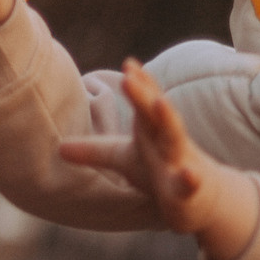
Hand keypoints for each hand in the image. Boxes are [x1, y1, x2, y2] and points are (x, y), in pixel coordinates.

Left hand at [57, 59, 258, 259]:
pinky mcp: (189, 188)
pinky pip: (190, 183)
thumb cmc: (159, 170)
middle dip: (144, 93)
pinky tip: (188, 174)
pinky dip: (189, 178)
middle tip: (129, 75)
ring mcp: (182, 162)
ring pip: (176, 138)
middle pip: (156, 113)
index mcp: (154, 130)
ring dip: (169, 118)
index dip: (138, 83)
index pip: (145, 102)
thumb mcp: (125, 159)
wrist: (202, 197)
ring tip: (159, 102)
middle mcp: (169, 140)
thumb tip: (58, 147)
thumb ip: (95, 151)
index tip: (128, 63)